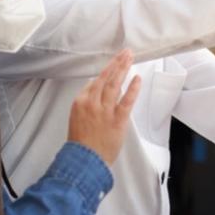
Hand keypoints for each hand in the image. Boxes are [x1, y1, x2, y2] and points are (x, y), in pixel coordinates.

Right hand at [67, 50, 140, 165]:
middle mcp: (92, 103)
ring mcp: (105, 110)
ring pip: (115, 84)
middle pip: (106, 78)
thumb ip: (87, 105)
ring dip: (124, 68)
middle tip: (126, 52)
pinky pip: (127, 101)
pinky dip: (133, 88)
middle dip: (116, 63)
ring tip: (130, 57)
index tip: (114, 64)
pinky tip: (137, 78)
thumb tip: (98, 93)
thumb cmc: (80, 144)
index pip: (95, 82)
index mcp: (80, 102)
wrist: (84, 161)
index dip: (106, 72)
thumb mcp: (77, 119)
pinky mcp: (117, 120)